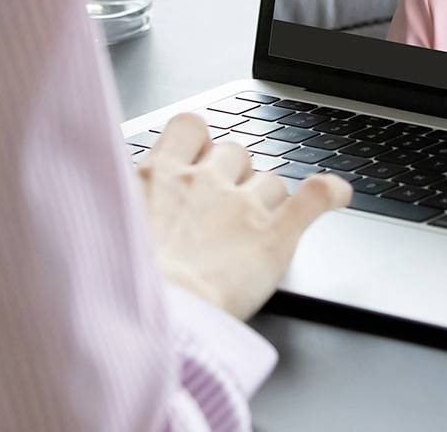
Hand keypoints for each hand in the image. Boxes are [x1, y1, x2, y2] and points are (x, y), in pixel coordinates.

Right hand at [136, 112, 351, 321]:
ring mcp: (241, 206)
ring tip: (253, 228)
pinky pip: (313, 198)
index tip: (196, 157)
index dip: (198, 141)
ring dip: (267, 196)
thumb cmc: (127, 284)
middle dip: (233, 174)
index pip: (189, 126)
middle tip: (220, 210)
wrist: (155, 319)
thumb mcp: (108, 227)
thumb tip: (120, 197)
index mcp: (158, 176)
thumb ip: (122, 202)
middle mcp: (203, 181)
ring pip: (270, 178)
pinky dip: (329, 193)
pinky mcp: (273, 236)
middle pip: (234, 152)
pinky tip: (338, 192)